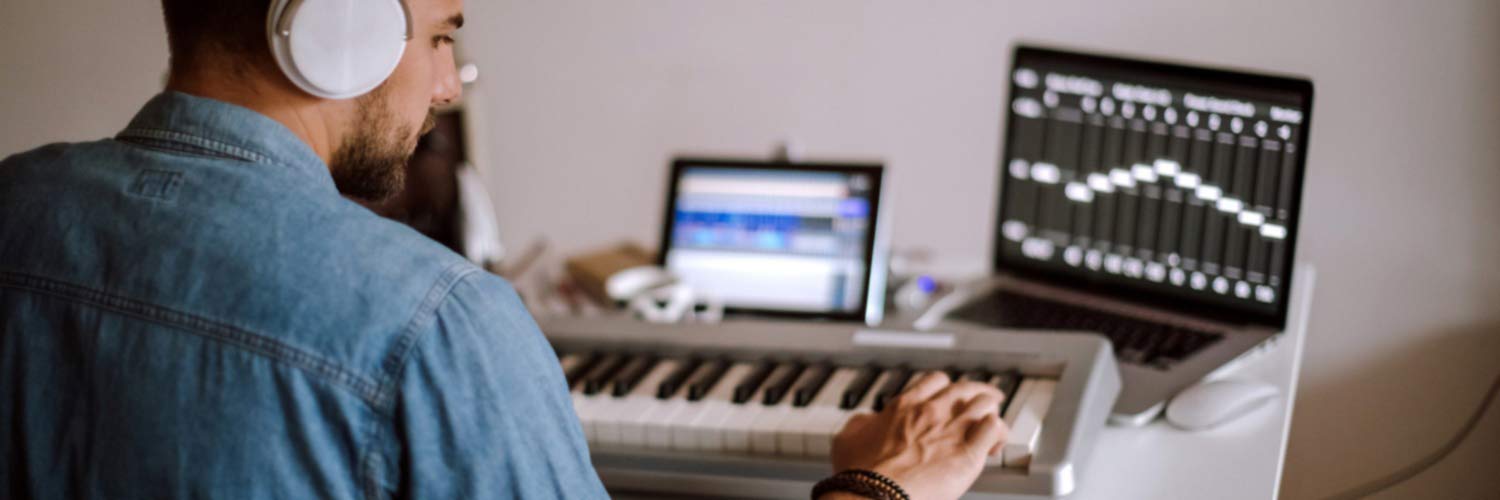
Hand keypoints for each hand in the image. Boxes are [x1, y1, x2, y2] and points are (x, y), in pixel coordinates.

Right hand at [830, 372, 1007, 499]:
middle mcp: (932, 411)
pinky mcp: (968, 454)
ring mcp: (952, 430)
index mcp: (905, 405)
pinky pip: (994, 429)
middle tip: (985, 399)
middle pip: (966, 388)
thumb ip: (862, 422)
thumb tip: (868, 420)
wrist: (875, 495)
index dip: (946, 386)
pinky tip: (995, 444)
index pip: (935, 381)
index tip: (949, 395)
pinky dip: (998, 432)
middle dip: (978, 393)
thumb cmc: (860, 472)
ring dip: (990, 412)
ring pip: (985, 404)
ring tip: (993, 423)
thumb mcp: (848, 437)